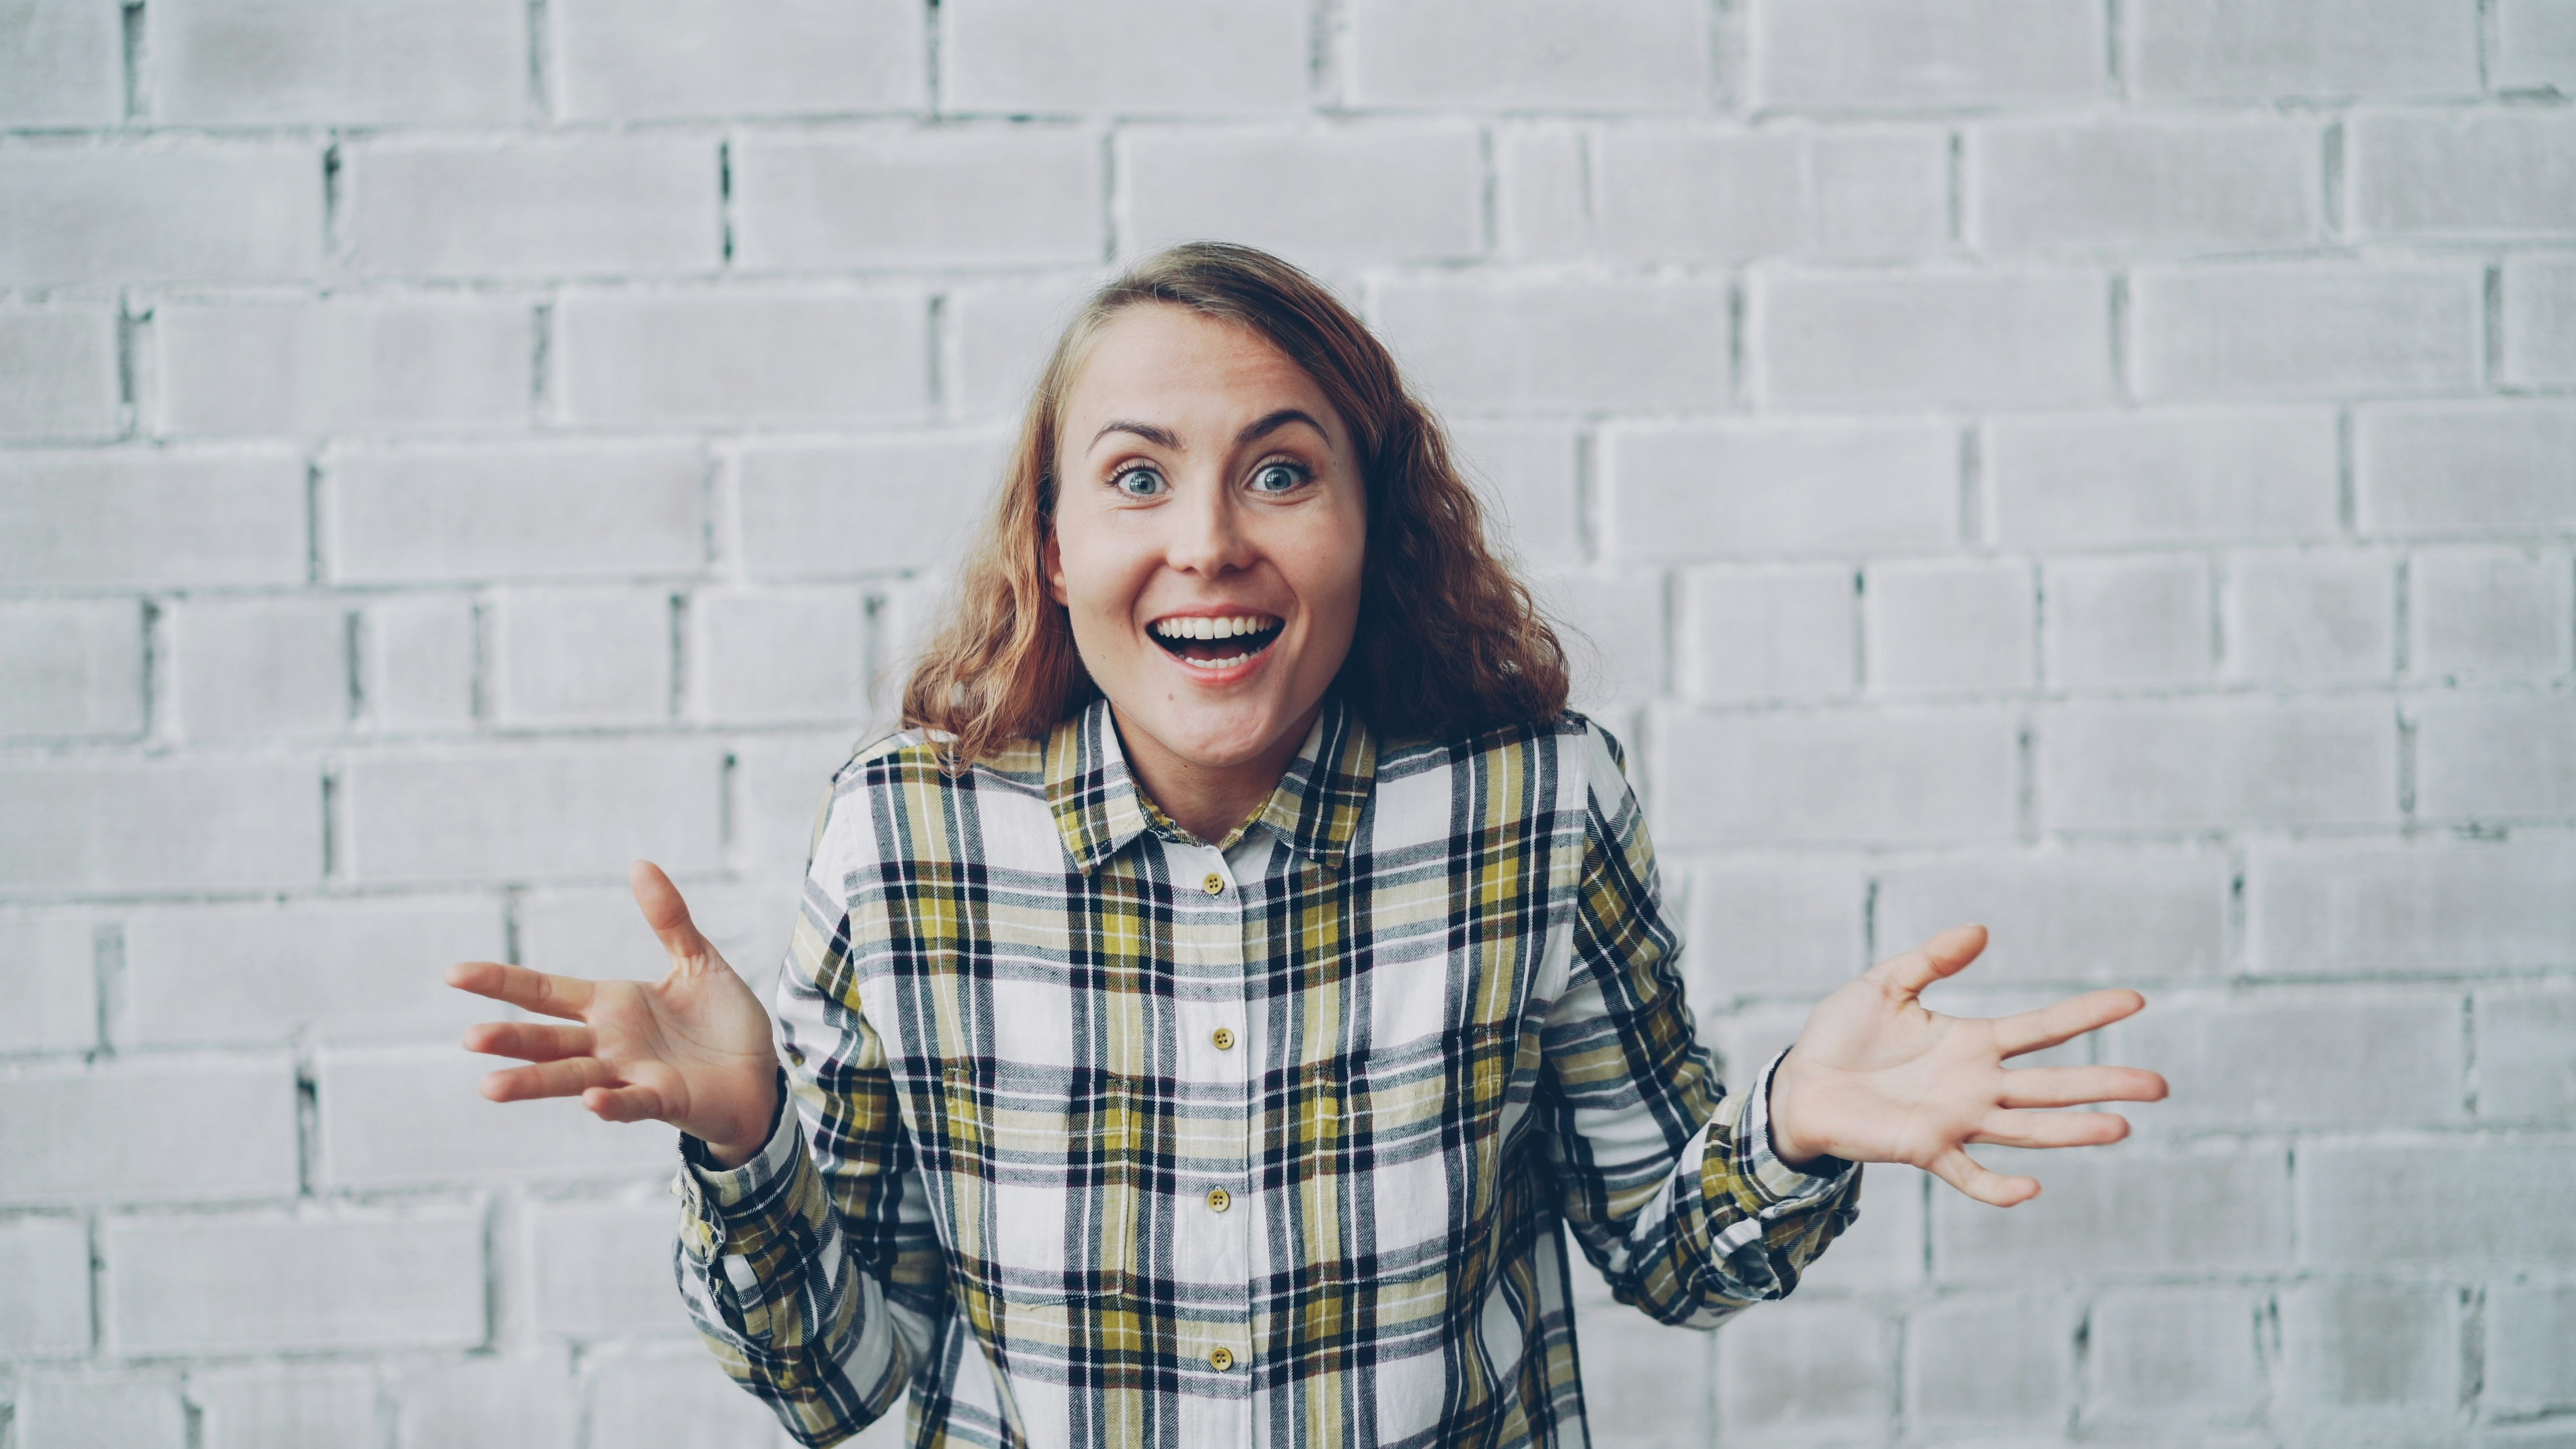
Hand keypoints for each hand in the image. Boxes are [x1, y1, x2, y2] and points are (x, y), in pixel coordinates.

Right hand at [446, 860, 781, 1166]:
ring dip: (535, 1082)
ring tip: (490, 1087)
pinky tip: (590, 1101)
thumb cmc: (723, 1022)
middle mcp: (609, 1043)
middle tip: (470, 1038)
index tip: (453, 973)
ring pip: (573, 1078)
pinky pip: (632, 1102)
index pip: (544, 991)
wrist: (760, 1074)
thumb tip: (640, 864)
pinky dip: (612, 1103)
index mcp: (611, 1005)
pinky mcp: (663, 1100)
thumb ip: (668, 919)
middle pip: (547, 1039)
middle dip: (510, 1038)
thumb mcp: (697, 960)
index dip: (501, 981)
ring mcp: (631, 1075)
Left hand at [1765, 925, 2167, 1207]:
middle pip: (2053, 1084)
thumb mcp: (1886, 984)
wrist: (1800, 1083)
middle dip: (2106, 1083)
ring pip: (2028, 1128)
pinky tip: (2032, 1188)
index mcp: (1973, 1042)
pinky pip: (1969, 1174)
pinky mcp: (1925, 1148)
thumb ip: (1932, 958)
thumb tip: (1981, 929)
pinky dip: (1999, 1187)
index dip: (2087, 1014)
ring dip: (2073, 1130)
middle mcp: (1977, 1084)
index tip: (2135, 1000)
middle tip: (2159, 1085)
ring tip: (2121, 1128)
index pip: (2043, 1028)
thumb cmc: (1843, 1035)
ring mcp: (1956, 1120)